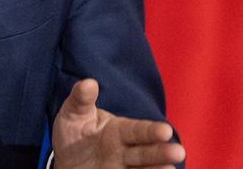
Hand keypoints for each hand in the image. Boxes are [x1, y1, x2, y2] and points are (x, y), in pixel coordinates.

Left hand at [53, 79, 185, 168]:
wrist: (63, 160)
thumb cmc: (73, 133)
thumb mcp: (73, 114)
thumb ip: (81, 100)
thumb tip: (88, 82)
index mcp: (120, 130)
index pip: (138, 130)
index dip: (151, 131)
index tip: (165, 131)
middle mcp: (125, 150)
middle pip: (145, 152)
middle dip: (161, 152)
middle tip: (178, 152)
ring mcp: (122, 168)